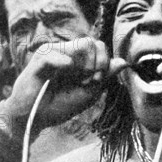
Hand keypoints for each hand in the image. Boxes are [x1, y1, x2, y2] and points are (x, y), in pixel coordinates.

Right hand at [3, 38, 126, 128]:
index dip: (104, 62)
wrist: (36, 118)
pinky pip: (59, 53)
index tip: (97, 81)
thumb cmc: (61, 106)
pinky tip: (62, 75)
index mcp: (79, 61)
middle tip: (90, 81)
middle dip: (99, 63)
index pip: (99, 46)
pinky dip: (65, 64)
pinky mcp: (40, 58)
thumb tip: (125, 61)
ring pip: (84, 43)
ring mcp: (55, 53)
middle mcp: (68, 54)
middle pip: (94, 43)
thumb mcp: (90, 93)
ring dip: (87, 66)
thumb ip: (106, 76)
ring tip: (78, 82)